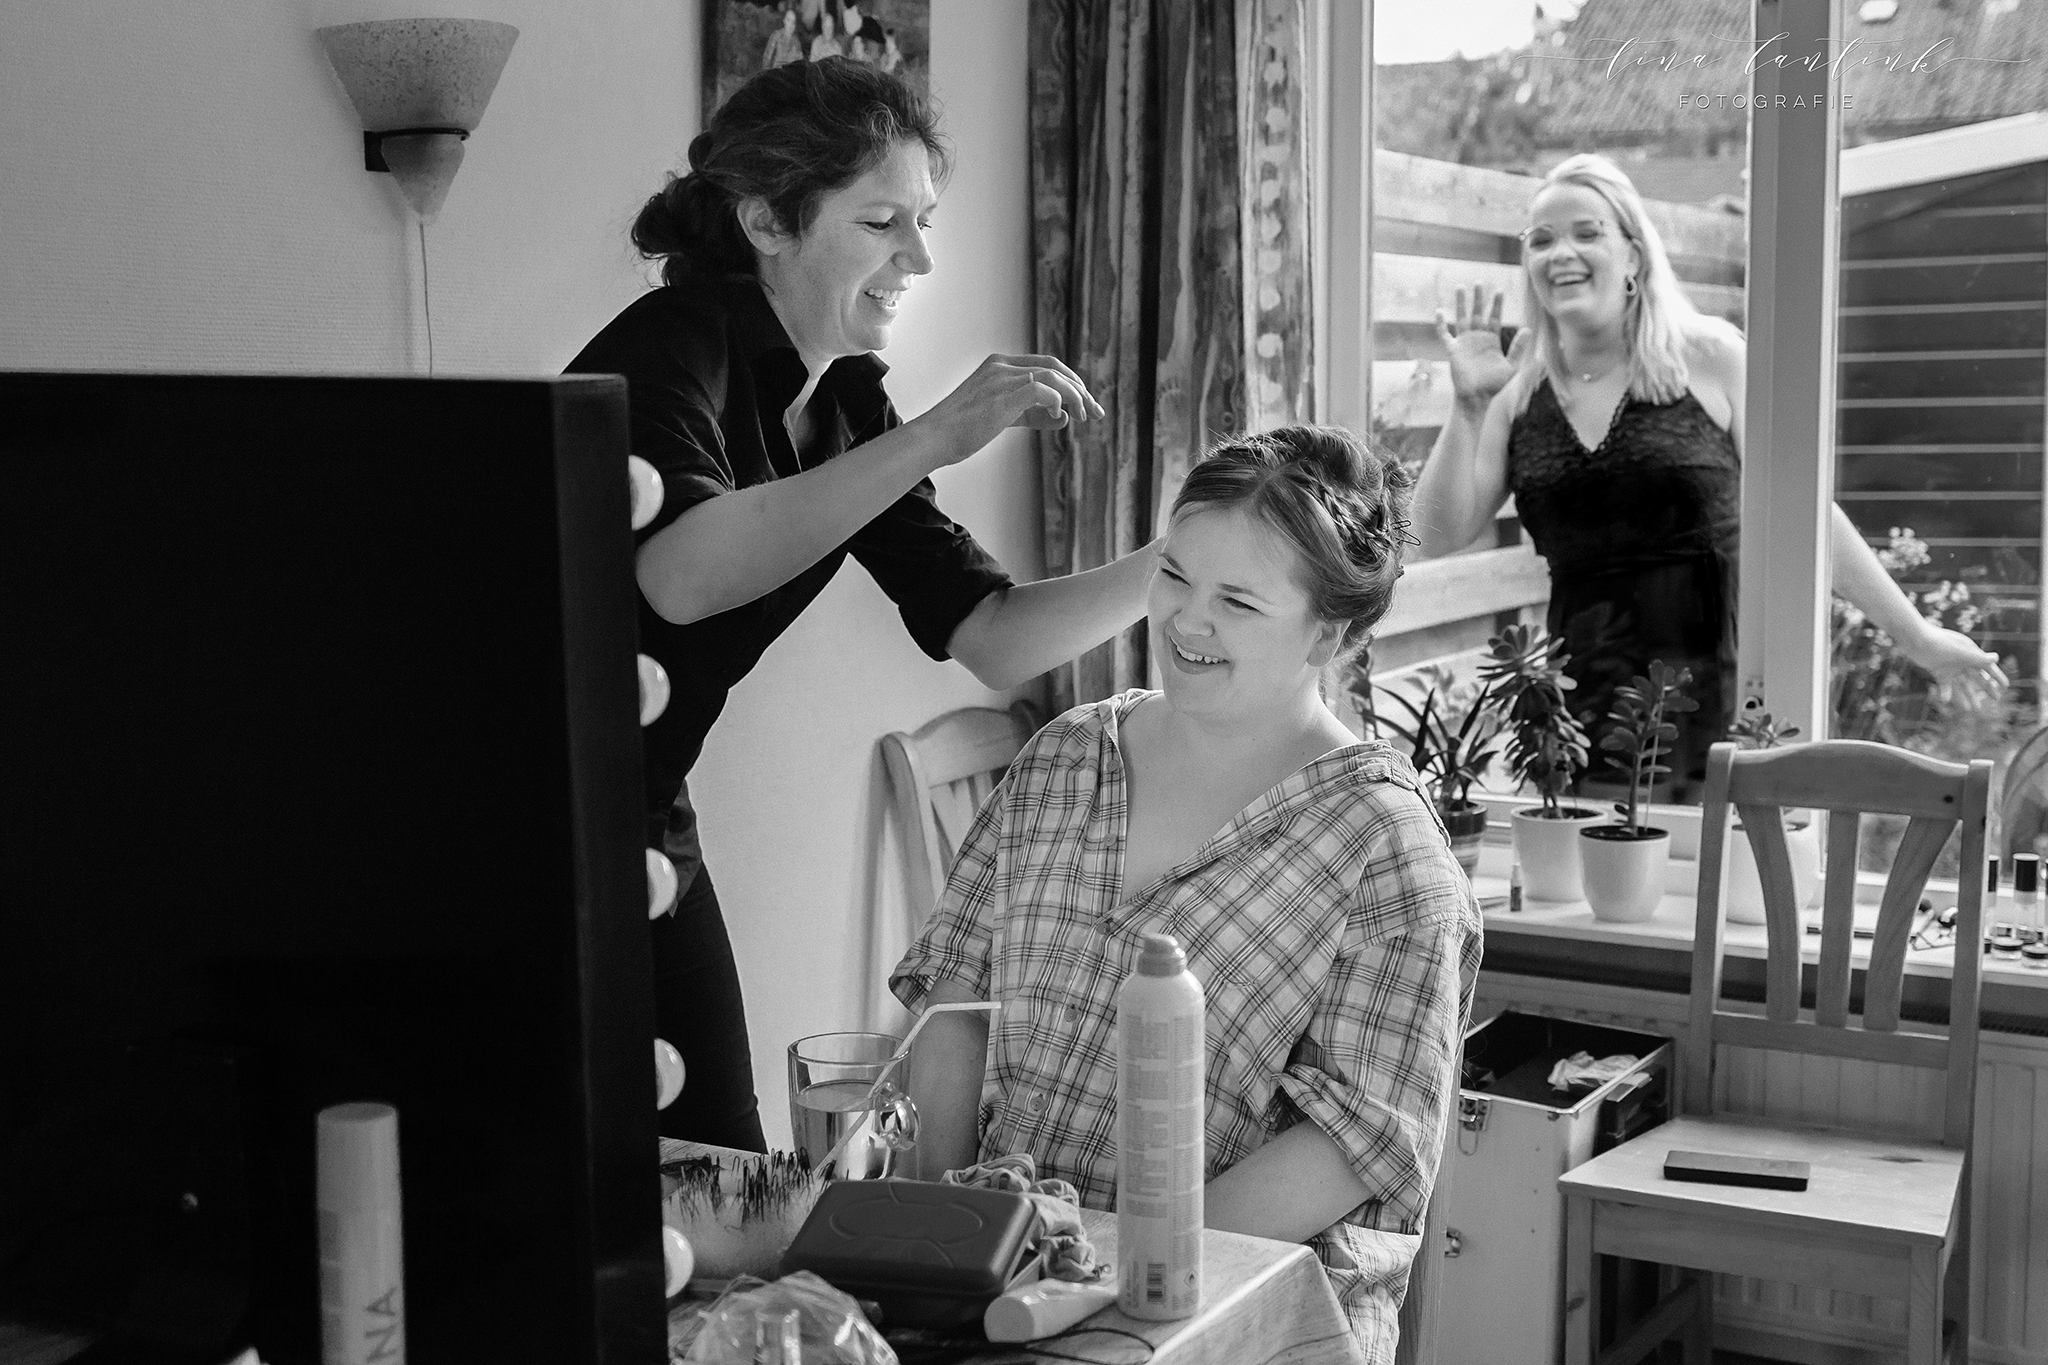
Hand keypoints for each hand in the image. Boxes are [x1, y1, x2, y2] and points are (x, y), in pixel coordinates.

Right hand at [919, 353, 1103, 467]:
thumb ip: (1033, 414)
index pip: (1046, 365)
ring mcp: (1003, 377)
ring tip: (1085, 416)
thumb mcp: (1002, 419)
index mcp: (999, 365)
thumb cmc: (962, 432)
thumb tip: (1064, 417)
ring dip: (1076, 396)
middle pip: (1055, 367)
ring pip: (1054, 376)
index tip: (1085, 404)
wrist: (934, 438)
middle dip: (1080, 389)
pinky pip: (1044, 389)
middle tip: (1096, 411)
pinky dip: (1058, 401)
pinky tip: (1059, 416)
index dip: (1070, 383)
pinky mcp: (1004, 394)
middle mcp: (1002, 365)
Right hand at [1434, 284, 1530, 408]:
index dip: (1496, 305)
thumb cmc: (1494, 384)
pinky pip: (1444, 334)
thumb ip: (1518, 348)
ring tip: (1461, 287)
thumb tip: (1528, 329)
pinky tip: (1439, 311)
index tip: (1499, 291)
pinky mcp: (1453, 349)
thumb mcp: (1511, 366)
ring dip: (1461, 303)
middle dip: (1479, 298)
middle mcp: (1478, 338)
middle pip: (1478, 313)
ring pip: (1462, 318)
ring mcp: (1465, 343)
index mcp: (1492, 340)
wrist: (1477, 397)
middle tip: (1479, 283)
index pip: (1494, 317)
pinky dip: (1441, 324)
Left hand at [1904, 626, 2008, 710]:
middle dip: (1987, 688)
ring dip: (1968, 696)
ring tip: (1975, 710)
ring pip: (1962, 685)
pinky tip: (1946, 701)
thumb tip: (1996, 658)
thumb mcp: (1959, 652)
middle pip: (1978, 677)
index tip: (2006, 686)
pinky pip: (1945, 686)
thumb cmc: (1939, 643)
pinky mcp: (1938, 672)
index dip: (1997, 676)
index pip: (1987, 667)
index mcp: (1971, 653)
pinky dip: (1946, 694)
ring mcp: (1951, 667)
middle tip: (1996, 699)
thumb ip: (1977, 657)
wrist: (1915, 639)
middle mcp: (1963, 661)